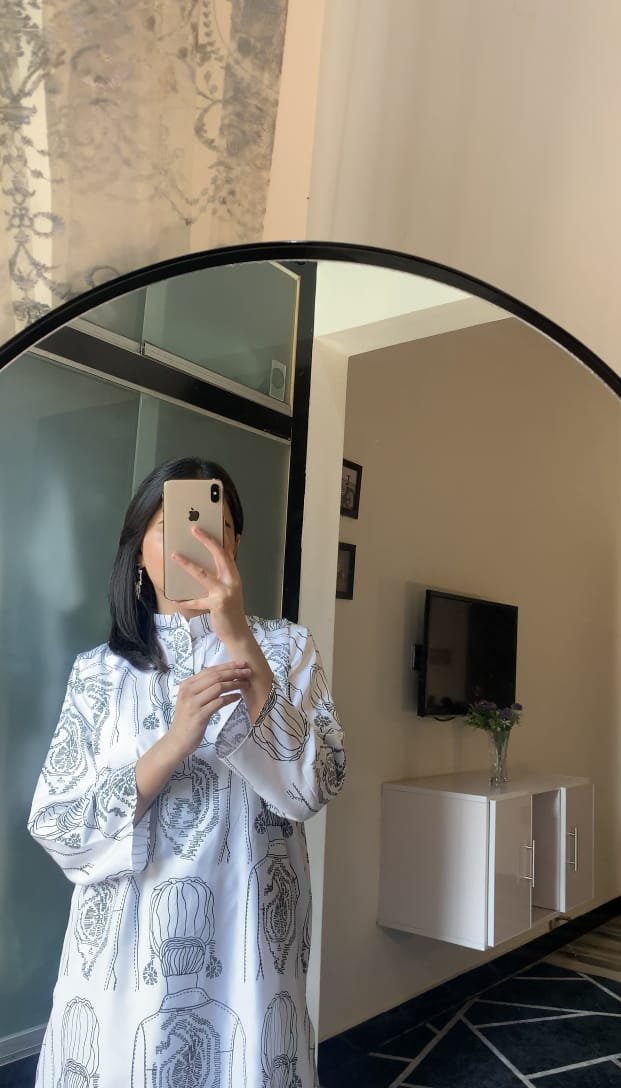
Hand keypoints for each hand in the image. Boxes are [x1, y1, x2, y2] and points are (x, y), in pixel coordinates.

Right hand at [168, 662, 250, 759]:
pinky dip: (231, 698)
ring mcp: (193, 703)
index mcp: (186, 684)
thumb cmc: (187, 719)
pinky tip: (238, 697)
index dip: (227, 665)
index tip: (241, 663)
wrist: (177, 740)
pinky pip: (219, 702)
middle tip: (248, 671)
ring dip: (235, 684)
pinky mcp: (200, 715)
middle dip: (234, 672)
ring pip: (218, 687)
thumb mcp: (191, 699)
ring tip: (246, 683)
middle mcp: (188, 691)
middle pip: (215, 677)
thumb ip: (203, 687)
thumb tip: (224, 676)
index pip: (210, 670)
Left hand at [171, 526, 245, 642]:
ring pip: (203, 574)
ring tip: (175, 556)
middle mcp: (232, 581)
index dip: (216, 539)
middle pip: (219, 556)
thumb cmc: (230, 611)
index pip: (226, 552)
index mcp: (234, 576)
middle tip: (194, 530)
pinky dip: (185, 601)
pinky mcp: (217, 604)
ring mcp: (225, 592)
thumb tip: (205, 565)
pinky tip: (175, 599)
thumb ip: (221, 578)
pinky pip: (196, 600)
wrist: (237, 632)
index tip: (207, 529)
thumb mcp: (229, 591)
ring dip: (187, 564)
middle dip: (206, 541)